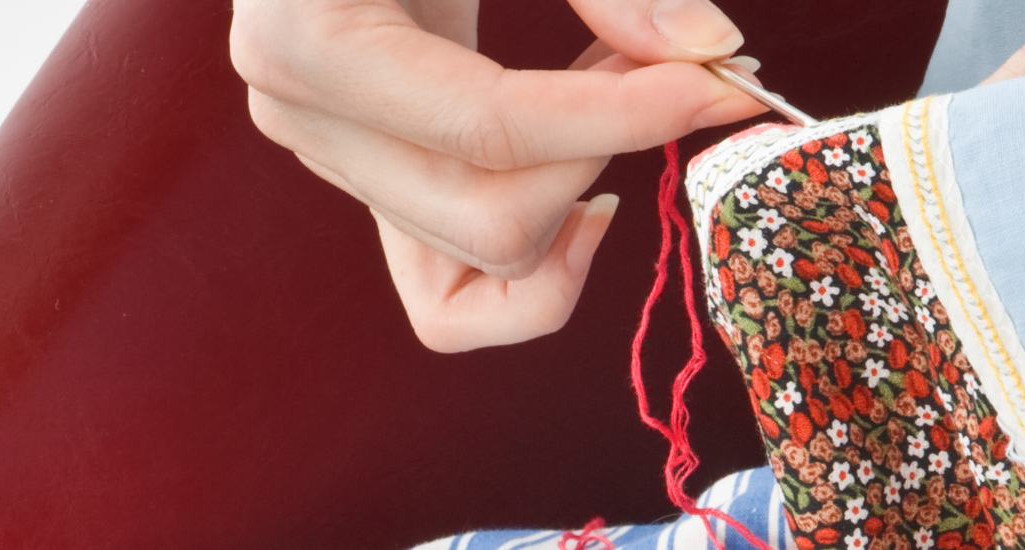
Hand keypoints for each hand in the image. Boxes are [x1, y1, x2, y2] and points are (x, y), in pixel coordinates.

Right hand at [231, 0, 767, 351]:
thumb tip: (711, 52)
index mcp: (310, 42)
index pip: (492, 129)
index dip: (626, 118)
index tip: (725, 83)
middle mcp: (299, 115)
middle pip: (489, 222)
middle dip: (606, 154)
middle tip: (678, 69)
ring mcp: (325, 155)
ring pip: (482, 259)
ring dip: (582, 186)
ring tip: (627, 86)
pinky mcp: (366, 176)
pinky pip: (448, 293)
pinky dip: (536, 261)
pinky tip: (587, 187)